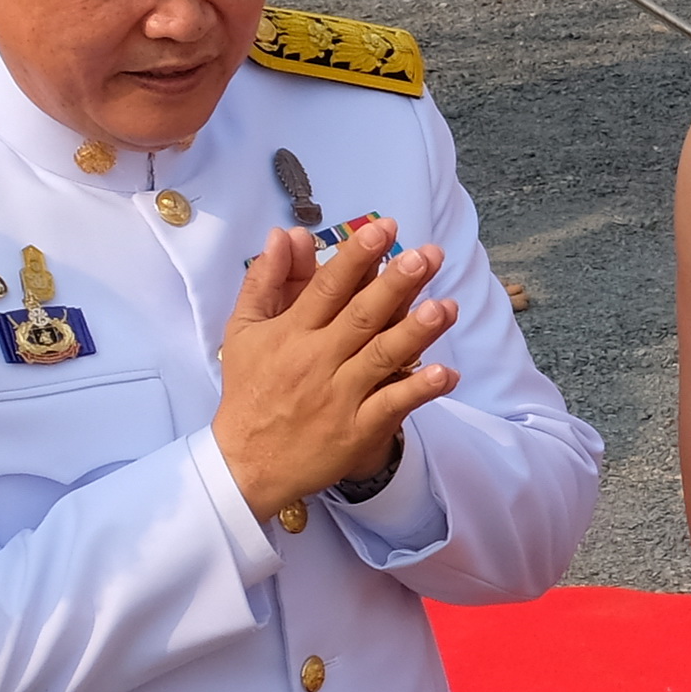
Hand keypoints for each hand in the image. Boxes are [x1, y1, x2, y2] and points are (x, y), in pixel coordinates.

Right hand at [214, 217, 457, 521]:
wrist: (247, 462)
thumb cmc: (249, 390)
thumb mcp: (244, 331)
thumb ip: (264, 280)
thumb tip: (282, 234)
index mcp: (291, 333)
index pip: (327, 287)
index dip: (358, 256)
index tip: (386, 229)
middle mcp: (317, 360)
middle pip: (361, 316)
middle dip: (395, 284)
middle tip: (427, 256)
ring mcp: (339, 396)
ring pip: (381, 357)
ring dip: (415, 332)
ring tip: (445, 307)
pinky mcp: (356, 430)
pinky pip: (391, 406)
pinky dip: (418, 390)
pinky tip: (447, 373)